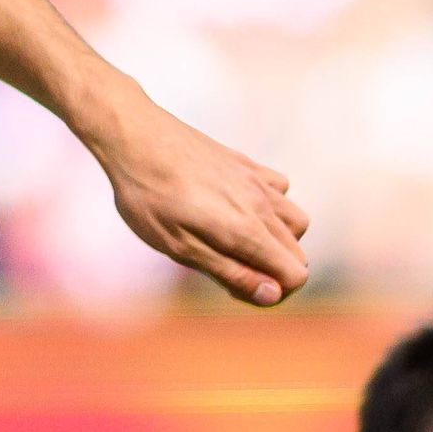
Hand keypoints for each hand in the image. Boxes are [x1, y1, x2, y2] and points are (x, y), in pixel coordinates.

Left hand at [89, 95, 309, 307]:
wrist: (134, 137)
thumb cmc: (148, 197)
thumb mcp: (180, 247)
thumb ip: (231, 272)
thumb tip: (272, 294)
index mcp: (246, 230)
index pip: (296, 275)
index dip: (272, 293)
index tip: (236, 288)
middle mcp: (262, 205)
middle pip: (298, 254)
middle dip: (273, 272)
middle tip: (229, 269)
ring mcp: (257, 181)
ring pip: (297, 221)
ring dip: (278, 241)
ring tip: (239, 242)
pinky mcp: (247, 164)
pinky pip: (282, 190)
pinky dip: (272, 207)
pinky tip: (238, 208)